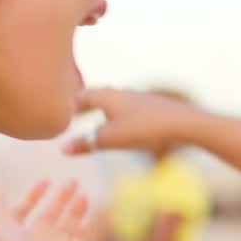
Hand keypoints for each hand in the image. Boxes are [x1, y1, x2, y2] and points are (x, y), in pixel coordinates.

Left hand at [0, 180, 92, 240]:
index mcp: (19, 234)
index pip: (27, 210)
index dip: (34, 195)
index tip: (46, 181)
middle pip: (53, 216)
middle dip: (63, 199)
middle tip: (74, 182)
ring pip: (70, 227)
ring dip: (77, 210)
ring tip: (84, 195)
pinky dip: (86, 232)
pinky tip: (87, 218)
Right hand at [62, 88, 198, 155]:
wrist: (182, 122)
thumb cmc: (143, 128)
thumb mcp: (110, 139)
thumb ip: (86, 143)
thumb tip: (62, 148)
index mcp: (106, 95)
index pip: (80, 96)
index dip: (68, 104)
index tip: (57, 112)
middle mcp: (120, 91)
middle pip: (96, 96)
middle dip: (83, 106)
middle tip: (72, 115)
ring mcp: (137, 97)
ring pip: (113, 100)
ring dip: (101, 109)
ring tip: (95, 119)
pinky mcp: (151, 106)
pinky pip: (127, 107)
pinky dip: (118, 114)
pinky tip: (123, 124)